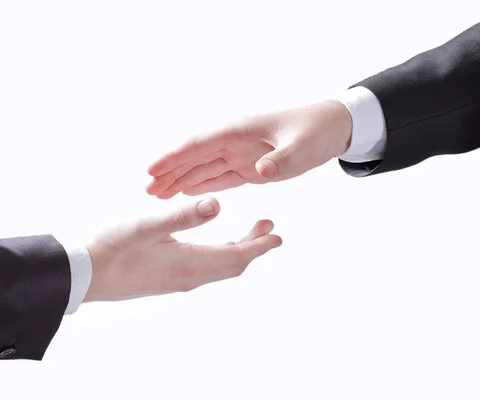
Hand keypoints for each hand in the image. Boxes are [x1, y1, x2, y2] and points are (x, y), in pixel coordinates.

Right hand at [83, 197, 281, 301]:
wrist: (81, 276)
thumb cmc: (110, 249)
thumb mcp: (145, 226)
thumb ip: (182, 216)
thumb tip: (218, 206)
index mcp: (189, 264)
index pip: (236, 256)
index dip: (259, 245)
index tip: (278, 235)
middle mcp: (188, 277)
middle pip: (231, 265)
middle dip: (253, 247)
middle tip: (269, 229)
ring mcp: (176, 281)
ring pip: (218, 268)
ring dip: (236, 251)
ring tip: (248, 234)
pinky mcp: (164, 280)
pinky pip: (203, 270)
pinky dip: (218, 255)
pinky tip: (210, 245)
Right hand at [145, 100, 351, 198]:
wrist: (333, 127)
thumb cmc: (317, 131)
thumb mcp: (303, 146)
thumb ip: (282, 159)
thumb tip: (261, 170)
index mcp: (239, 130)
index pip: (199, 143)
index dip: (174, 157)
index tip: (152, 170)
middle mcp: (233, 141)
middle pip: (193, 157)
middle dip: (169, 172)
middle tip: (147, 189)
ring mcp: (238, 154)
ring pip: (202, 168)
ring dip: (180, 180)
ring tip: (157, 195)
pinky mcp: (247, 168)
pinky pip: (219, 177)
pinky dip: (201, 185)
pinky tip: (185, 192)